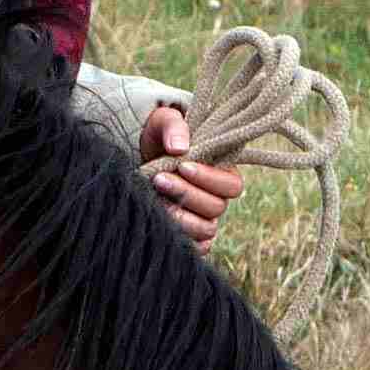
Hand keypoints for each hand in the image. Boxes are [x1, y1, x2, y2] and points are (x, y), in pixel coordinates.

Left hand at [143, 101, 243, 251]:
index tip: (181, 165)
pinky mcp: (187, 233)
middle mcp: (216, 197)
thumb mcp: (163, 121)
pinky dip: (183, 241)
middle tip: (159, 179)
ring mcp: (202, 217)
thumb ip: (173, 127)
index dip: (208, 178)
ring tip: (155, 198)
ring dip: (180, 216)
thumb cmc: (158, 136)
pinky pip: (197, 248)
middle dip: (186, 194)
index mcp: (222, 171)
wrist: (137, 155)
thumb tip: (179, 148)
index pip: (232, 185)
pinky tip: (162, 224)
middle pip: (217, 208)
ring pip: (206, 229)